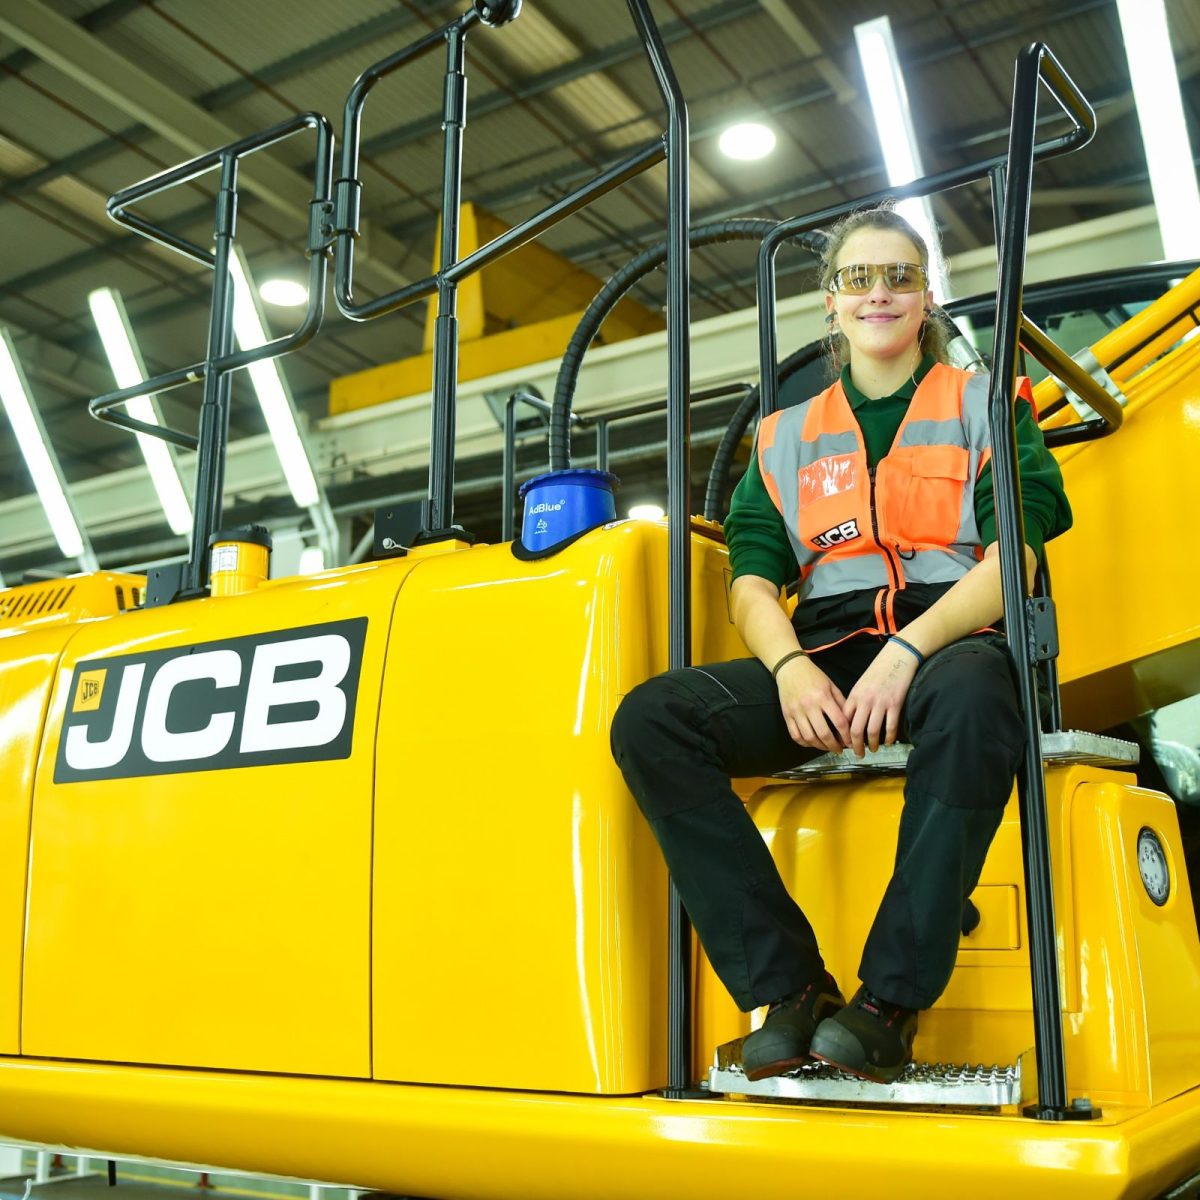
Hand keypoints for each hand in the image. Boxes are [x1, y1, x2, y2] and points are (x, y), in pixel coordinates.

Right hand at [775, 655, 850, 753]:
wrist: (790, 668)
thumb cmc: (813, 676)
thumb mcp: (831, 685)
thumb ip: (841, 703)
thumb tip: (850, 722)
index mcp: (823, 697)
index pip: (839, 722)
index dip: (847, 735)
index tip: (850, 742)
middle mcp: (809, 706)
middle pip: (824, 734)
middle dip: (834, 746)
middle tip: (839, 750)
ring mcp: (796, 711)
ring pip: (809, 737)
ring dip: (820, 747)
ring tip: (827, 747)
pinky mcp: (787, 715)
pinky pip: (795, 735)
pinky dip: (805, 743)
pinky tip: (812, 743)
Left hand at [843, 642, 919, 757]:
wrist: (897, 657)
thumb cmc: (878, 671)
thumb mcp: (861, 684)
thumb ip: (855, 701)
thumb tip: (850, 721)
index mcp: (854, 695)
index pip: (843, 720)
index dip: (842, 735)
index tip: (843, 743)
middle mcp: (865, 701)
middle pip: (855, 730)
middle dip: (855, 746)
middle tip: (857, 754)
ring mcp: (880, 703)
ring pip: (872, 731)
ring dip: (872, 744)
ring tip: (872, 750)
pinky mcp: (895, 704)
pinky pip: (890, 727)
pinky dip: (888, 738)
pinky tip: (887, 742)